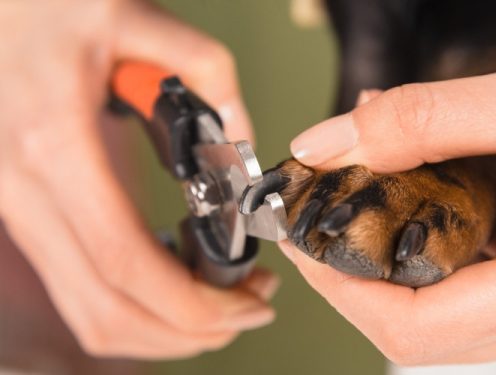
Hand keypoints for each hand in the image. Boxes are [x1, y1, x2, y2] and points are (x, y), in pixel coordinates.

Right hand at [0, 0, 274, 357]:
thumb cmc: (51, 3)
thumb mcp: (135, 16)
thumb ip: (207, 73)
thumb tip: (241, 146)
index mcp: (54, 144)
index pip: (125, 262)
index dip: (192, 303)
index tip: (247, 304)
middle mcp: (23, 191)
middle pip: (106, 307)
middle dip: (188, 330)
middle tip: (246, 312)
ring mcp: (14, 209)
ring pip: (85, 311)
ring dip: (159, 330)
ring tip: (217, 311)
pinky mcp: (21, 211)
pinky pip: (74, 286)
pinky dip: (128, 309)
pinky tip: (171, 287)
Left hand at [283, 41, 495, 363]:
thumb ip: (425, 121)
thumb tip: (328, 145)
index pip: (419, 330)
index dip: (343, 292)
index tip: (303, 245)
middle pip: (427, 330)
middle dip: (359, 280)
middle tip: (323, 224)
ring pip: (454, 314)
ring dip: (396, 262)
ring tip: (367, 201)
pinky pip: (486, 291)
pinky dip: (439, 251)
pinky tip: (425, 200)